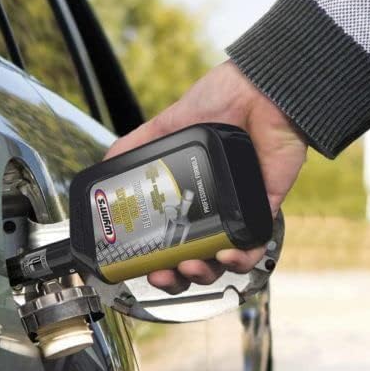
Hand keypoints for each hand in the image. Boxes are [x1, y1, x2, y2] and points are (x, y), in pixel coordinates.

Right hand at [105, 60, 306, 292]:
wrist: (259, 92)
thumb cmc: (221, 102)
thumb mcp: (167, 125)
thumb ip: (136, 145)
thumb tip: (105, 164)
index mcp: (189, 198)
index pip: (170, 241)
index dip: (157, 261)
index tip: (143, 268)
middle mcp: (214, 209)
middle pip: (194, 261)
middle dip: (178, 278)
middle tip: (164, 274)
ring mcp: (239, 212)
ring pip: (223, 262)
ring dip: (206, 272)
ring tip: (192, 265)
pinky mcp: (264, 210)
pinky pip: (255, 246)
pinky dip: (242, 258)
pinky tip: (227, 254)